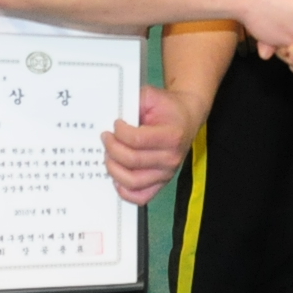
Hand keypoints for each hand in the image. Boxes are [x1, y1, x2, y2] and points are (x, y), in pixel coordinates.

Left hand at [102, 83, 208, 204]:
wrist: (187, 117)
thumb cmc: (168, 108)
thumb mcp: (152, 96)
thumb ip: (133, 101)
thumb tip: (113, 114)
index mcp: (172, 135)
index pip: (137, 140)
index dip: (120, 132)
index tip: (116, 123)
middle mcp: (172, 158)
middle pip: (131, 160)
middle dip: (112, 148)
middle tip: (106, 137)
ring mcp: (167, 174)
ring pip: (132, 181)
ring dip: (113, 168)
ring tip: (109, 155)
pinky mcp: (162, 183)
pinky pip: (141, 197)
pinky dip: (125, 192)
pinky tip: (117, 177)